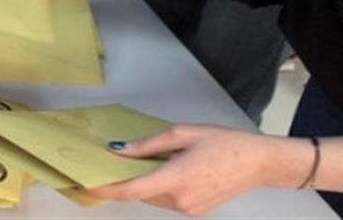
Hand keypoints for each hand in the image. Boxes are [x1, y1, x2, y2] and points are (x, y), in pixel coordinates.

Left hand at [85, 125, 311, 216]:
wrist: (258, 162)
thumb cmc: (223, 142)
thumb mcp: (182, 133)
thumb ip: (147, 145)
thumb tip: (117, 150)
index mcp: (176, 177)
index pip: (131, 190)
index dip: (104, 189)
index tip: (84, 184)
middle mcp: (180, 199)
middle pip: (139, 194)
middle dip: (120, 182)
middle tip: (103, 165)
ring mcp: (188, 209)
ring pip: (151, 197)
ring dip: (140, 183)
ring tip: (136, 163)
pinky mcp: (194, 210)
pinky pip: (165, 199)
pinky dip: (156, 187)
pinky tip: (160, 170)